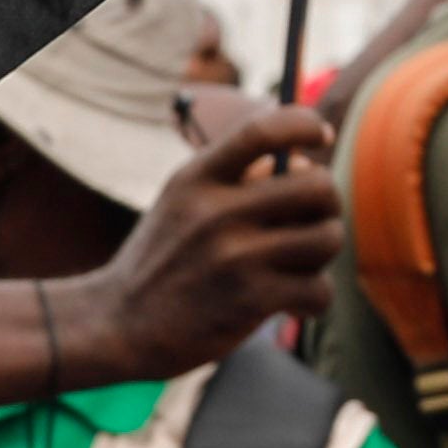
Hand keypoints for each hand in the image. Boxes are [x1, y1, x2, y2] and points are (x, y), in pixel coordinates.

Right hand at [74, 103, 340, 378]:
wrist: (119, 325)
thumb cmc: (164, 259)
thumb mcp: (181, 202)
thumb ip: (234, 177)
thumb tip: (307, 162)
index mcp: (197, 178)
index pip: (263, 130)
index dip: (304, 123)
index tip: (321, 134)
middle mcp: (216, 212)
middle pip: (317, 186)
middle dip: (328, 204)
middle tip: (312, 220)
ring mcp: (235, 257)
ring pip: (328, 238)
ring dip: (323, 254)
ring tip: (299, 266)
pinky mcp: (250, 300)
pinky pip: (319, 289)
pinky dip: (315, 298)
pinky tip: (293, 302)